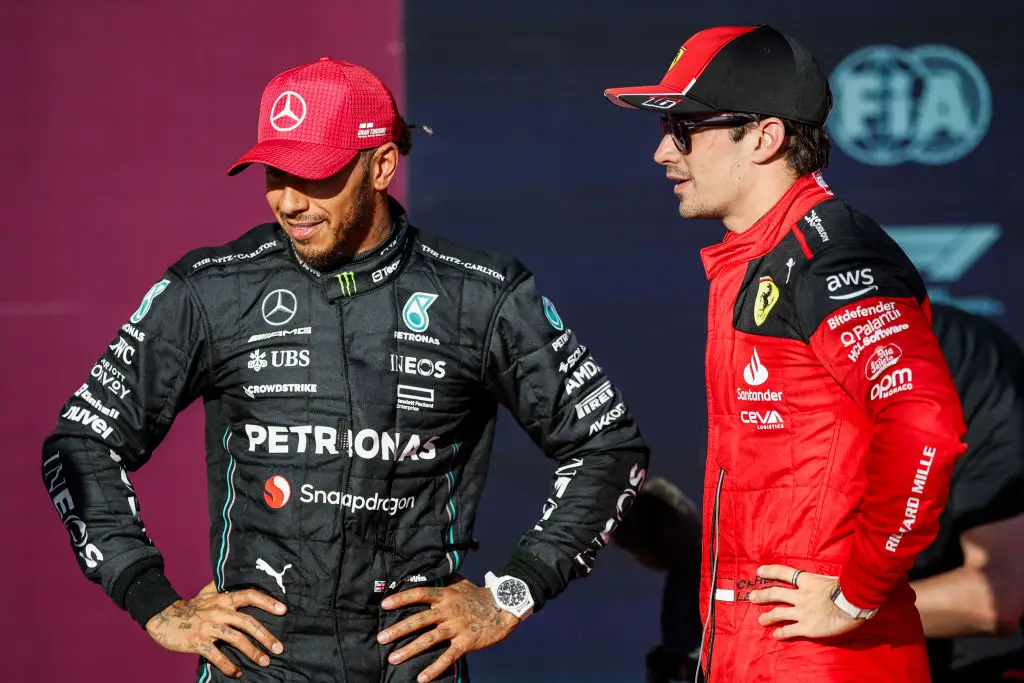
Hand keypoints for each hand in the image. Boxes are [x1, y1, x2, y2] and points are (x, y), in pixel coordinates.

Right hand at [145, 580, 286, 678]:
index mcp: (223, 598)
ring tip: (264, 662)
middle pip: (247, 622)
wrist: (162, 616)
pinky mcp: (197, 641)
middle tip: (279, 648)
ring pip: (235, 639)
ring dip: (252, 652)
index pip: (249, 595)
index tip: (283, 610)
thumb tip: (239, 577)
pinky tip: (237, 673)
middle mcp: (218, 611)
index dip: (267, 602)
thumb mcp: (207, 592)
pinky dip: (228, 665)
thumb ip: (223, 587)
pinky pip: (216, 655)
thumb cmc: (190, 606)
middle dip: (265, 635)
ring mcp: (208, 626)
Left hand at [377, 574, 520, 682]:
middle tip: (381, 638)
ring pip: (429, 639)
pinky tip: (421, 678)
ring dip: (410, 650)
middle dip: (398, 629)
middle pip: (419, 620)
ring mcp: (457, 627)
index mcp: (446, 595)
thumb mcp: (462, 584)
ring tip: (393, 659)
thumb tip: (431, 571)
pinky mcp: (466, 642)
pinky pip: (448, 657)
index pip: (420, 593)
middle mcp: (448, 611)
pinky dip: (435, 668)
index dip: (402, 598)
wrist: (504, 608)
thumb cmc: (480, 596)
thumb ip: (445, 580)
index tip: (384, 604)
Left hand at [748, 565, 862, 639]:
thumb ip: (820, 582)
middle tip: (752, 597)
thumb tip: (821, 582)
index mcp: (807, 581)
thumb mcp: (831, 578)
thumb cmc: (848, 589)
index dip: (770, 572)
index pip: (783, 573)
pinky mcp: (807, 627)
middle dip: (762, 595)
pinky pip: (790, 630)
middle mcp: (800, 596)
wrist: (853, 603)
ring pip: (779, 613)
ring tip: (761, 620)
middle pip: (775, 593)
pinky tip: (776, 635)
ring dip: (768, 616)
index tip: (759, 572)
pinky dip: (781, 633)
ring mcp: (802, 612)